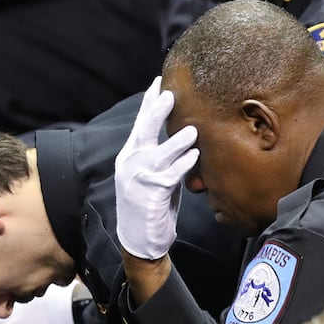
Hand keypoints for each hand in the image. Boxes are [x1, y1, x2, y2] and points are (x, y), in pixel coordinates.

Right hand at [115, 76, 198, 260]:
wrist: (140, 241)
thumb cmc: (150, 207)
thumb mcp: (151, 178)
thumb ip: (160, 157)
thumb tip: (180, 136)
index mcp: (129, 157)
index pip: (139, 125)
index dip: (148, 103)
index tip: (157, 83)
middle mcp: (130, 164)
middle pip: (144, 131)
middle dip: (156, 111)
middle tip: (169, 93)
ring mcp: (138, 178)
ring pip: (160, 153)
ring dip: (178, 141)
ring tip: (192, 130)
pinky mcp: (152, 193)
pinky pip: (171, 175)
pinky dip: (183, 164)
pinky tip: (195, 155)